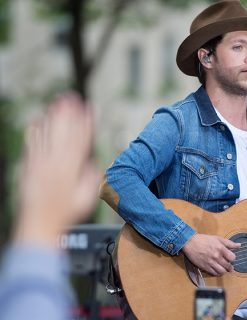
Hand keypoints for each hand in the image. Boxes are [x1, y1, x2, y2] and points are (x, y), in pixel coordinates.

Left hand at [14, 93, 99, 245]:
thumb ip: (90, 179)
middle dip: (69, 113)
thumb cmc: (65, 214)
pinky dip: (34, 131)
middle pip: (63, 133)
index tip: (91, 109)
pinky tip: (37, 120)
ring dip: (53, 117)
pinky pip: (32, 144)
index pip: (81, 141)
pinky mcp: (29, 167)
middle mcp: (55, 163)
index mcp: (71, 170)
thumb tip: (93, 164)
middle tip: (72, 97)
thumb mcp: (86, 199)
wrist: (38, 223)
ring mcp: (40, 164)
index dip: (87, 123)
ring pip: (47, 135)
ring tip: (57, 102)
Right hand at [182, 234, 240, 275]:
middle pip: (228, 266)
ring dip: (224, 271)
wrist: (190, 243)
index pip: (232, 258)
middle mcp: (216, 256)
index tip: (230, 258)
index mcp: (220, 248)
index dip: (232, 258)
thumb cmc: (204, 239)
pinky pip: (214, 273)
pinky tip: (217, 269)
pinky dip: (217, 273)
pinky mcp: (205, 267)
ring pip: (222, 271)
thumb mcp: (218, 238)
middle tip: (229, 266)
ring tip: (223, 268)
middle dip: (230, 266)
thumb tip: (239, 245)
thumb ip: (229, 243)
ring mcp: (210, 262)